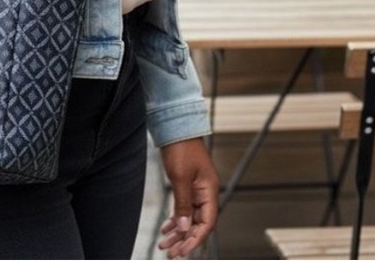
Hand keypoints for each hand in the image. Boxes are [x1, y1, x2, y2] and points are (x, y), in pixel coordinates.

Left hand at [157, 138, 218, 258]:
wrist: (174, 126)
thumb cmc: (180, 147)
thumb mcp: (180, 176)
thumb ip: (183, 203)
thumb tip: (184, 227)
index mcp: (210, 191)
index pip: (207, 223)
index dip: (196, 239)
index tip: (183, 251)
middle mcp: (206, 193)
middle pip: (198, 223)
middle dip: (185, 239)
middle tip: (171, 253)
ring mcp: (196, 190)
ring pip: (189, 217)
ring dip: (178, 232)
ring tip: (164, 244)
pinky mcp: (187, 185)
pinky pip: (184, 208)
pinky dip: (176, 219)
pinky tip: (166, 228)